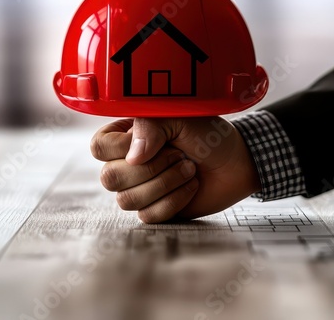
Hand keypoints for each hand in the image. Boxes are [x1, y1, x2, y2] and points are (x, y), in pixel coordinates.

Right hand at [90, 117, 260, 223]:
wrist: (236, 160)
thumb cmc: (207, 134)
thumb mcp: (179, 117)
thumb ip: (150, 127)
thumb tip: (133, 158)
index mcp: (127, 136)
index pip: (98, 147)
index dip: (122, 147)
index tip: (156, 140)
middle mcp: (128, 163)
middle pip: (109, 178)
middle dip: (151, 168)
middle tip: (179, 154)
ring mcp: (140, 188)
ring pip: (126, 201)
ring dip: (165, 184)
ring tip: (189, 169)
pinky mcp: (155, 209)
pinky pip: (148, 216)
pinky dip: (174, 200)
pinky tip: (191, 186)